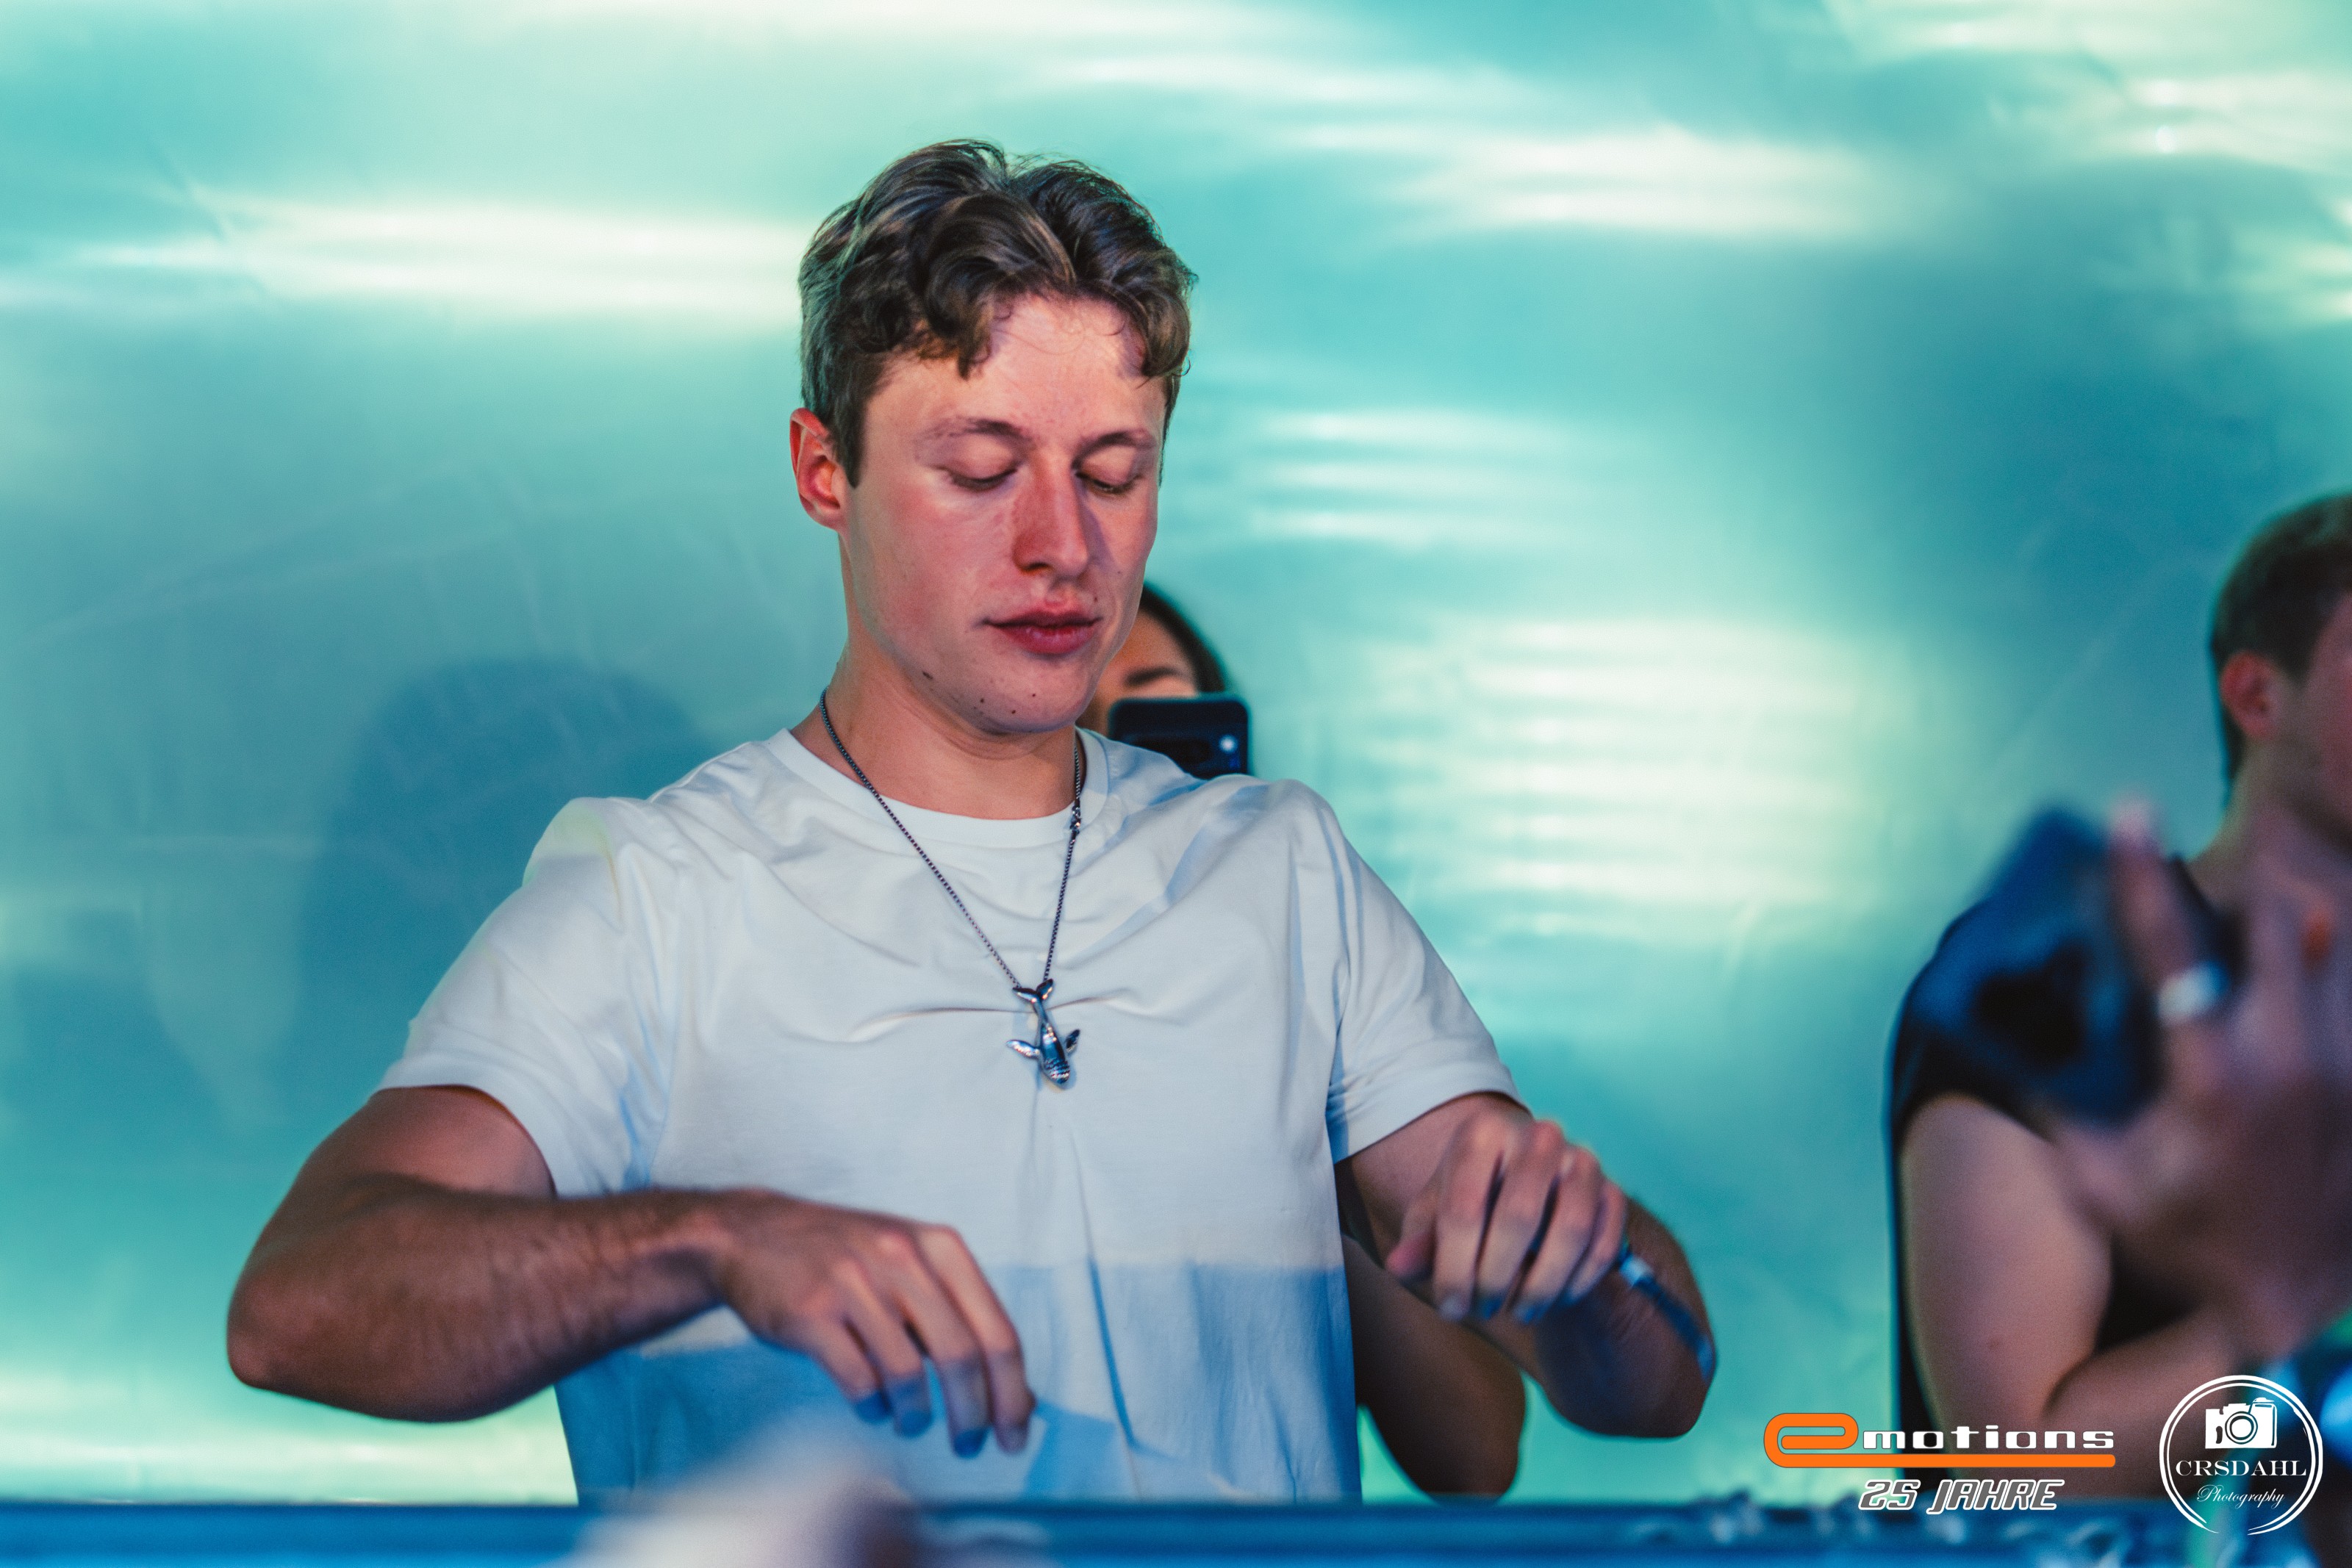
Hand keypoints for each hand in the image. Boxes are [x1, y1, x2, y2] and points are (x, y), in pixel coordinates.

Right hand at [710, 1193, 1031, 1455]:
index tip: (1015, 1437)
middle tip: (970, 1447)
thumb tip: (1024, 1400)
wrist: (755, 1234)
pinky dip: (873, 1407)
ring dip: (916, 1416)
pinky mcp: (811, 1312)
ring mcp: (854, 1282)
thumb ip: (965, 1321)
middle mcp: (903, 1258)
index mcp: (941, 1247)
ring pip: (908, 1373)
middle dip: (972, 1415)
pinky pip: (858, 1379)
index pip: (997, 1332)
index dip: (1012, 1393)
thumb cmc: (849, 1260)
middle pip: (960, 1356)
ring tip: (911, 1424)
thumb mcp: (915, 1268)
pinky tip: (873, 1408)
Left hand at [1384, 1103, 1627, 1324]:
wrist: (1528, 1189)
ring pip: (1570, 1231)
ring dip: (1542, 1284)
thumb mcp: (1436, 1218)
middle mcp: (1537, 1136)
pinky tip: (1554, 1299)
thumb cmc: (1472, 1203)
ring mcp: (1582, 1160)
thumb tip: (1398, 1267)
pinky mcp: (1613, 1191)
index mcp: (1482, 1132)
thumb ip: (1420, 1242)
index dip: (1453, 1268)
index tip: (1448, 1310)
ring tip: (1520, 1311)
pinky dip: (1578, 1282)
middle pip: (1518, 1218)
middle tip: (1484, 1311)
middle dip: (1496, 1278)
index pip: (1464, 1208)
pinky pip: (1603, 1245)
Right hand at [2050, 804, 2351, 1362]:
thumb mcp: (2100, 1184)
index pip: (2171, 950)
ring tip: (2266, 902)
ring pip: (2329, 954)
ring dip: (2294, 923)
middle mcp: (2285, 1060)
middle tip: (2217, 858)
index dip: (2143, 874)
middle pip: (2279, 924)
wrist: (2286, 1306)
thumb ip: (2057, 1114)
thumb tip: (2006, 1051)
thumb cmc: (2183, 1244)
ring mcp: (2339, 1071)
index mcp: (2209, 1076)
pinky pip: (2347, 1004)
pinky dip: (2322, 978)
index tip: (2131, 809)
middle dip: (2245, 879)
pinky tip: (2301, 974)